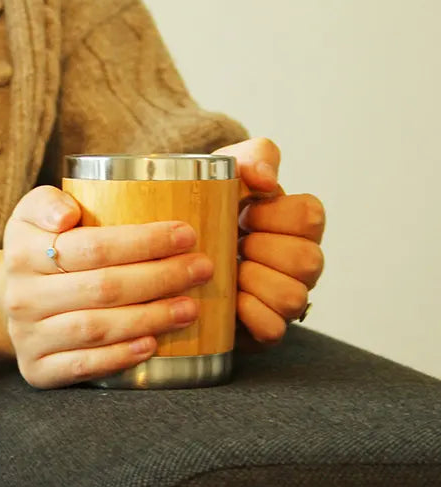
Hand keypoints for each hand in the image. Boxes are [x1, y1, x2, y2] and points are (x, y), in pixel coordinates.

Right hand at [0, 186, 213, 387]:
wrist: (11, 297)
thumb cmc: (40, 247)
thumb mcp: (33, 212)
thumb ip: (48, 202)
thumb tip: (68, 214)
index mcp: (24, 251)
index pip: (93, 247)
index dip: (144, 242)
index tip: (187, 234)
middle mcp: (22, 297)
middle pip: (102, 288)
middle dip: (160, 278)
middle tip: (201, 269)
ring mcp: (28, 336)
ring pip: (96, 329)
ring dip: (150, 318)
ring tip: (190, 307)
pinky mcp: (37, 368)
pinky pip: (82, 366)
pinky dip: (120, 357)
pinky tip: (152, 345)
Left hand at [213, 138, 325, 346]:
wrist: (176, 239)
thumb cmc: (210, 202)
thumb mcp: (229, 169)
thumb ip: (255, 157)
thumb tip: (265, 179)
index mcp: (296, 222)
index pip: (310, 216)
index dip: (275, 215)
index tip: (244, 212)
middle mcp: (300, 261)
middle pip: (308, 260)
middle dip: (262, 250)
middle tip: (234, 243)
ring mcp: (287, 296)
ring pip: (293, 297)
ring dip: (254, 281)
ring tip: (230, 270)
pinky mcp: (265, 326)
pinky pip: (273, 329)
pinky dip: (249, 314)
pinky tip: (229, 299)